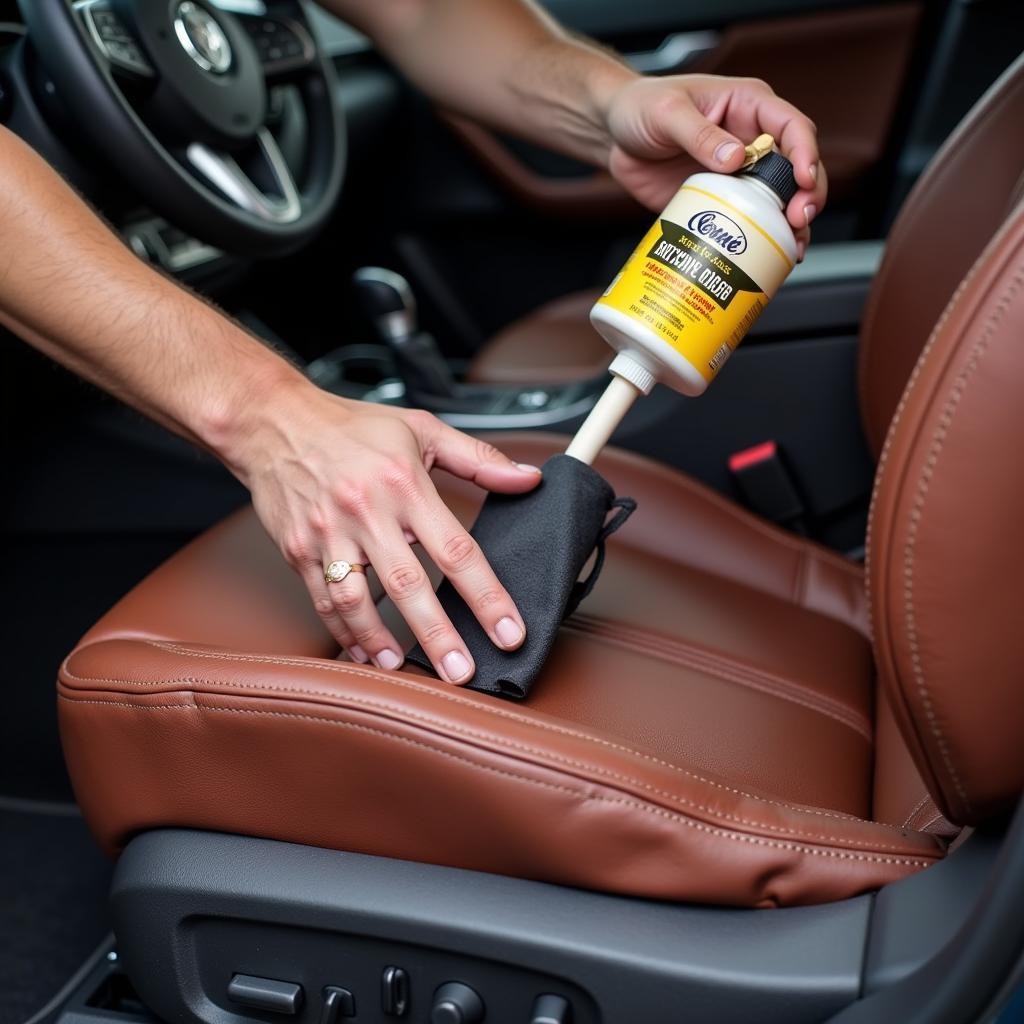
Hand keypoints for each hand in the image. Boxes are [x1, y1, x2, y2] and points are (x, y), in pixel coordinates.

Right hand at [232, 382, 541, 681]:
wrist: (274, 422)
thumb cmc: (352, 427)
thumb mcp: (422, 430)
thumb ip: (479, 459)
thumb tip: (528, 480)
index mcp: (404, 484)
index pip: (455, 549)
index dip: (486, 596)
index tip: (508, 631)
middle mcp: (366, 512)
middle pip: (407, 585)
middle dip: (437, 635)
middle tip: (461, 673)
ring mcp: (327, 533)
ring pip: (356, 600)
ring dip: (380, 640)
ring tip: (403, 668)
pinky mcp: (298, 550)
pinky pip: (322, 599)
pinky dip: (344, 631)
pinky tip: (363, 650)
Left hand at [602, 74, 825, 260]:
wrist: (614, 135)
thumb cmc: (641, 107)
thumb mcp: (667, 112)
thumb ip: (700, 134)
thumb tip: (735, 158)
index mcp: (748, 107)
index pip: (793, 127)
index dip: (805, 153)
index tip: (802, 180)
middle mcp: (752, 140)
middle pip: (797, 168)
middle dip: (807, 195)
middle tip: (799, 221)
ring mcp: (739, 173)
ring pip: (780, 199)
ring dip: (792, 224)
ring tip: (794, 246)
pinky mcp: (721, 200)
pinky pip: (749, 220)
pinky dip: (762, 239)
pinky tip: (769, 256)